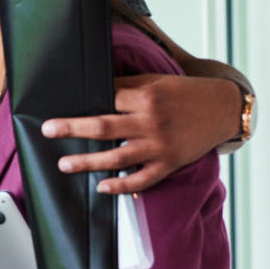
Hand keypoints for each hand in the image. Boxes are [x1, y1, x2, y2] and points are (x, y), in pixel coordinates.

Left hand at [41, 73, 241, 194]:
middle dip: (72, 129)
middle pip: (103, 127)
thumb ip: (125, 87)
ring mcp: (160, 146)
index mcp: (145, 97)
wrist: (221, 108)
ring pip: (117, 157)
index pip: (104, 99)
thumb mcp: (154, 81)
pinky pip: (142, 179)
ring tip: (64, 164)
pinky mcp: (170, 163)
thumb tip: (93, 90)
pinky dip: (121, 185)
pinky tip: (101, 187)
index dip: (81, 103)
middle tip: (47, 131)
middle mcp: (151, 122)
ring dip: (87, 162)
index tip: (58, 105)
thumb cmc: (182, 92)